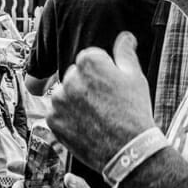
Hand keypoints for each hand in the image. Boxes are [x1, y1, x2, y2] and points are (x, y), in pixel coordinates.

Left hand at [48, 32, 154, 170]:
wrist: (128, 151)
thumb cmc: (134, 112)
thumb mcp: (135, 77)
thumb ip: (125, 53)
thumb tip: (125, 37)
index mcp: (89, 60)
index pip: (88, 60)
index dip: (101, 75)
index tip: (110, 90)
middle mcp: (69, 76)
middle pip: (74, 76)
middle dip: (86, 87)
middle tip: (105, 105)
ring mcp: (58, 99)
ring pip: (64, 95)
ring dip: (75, 103)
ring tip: (96, 117)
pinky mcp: (52, 119)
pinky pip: (57, 114)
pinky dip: (67, 119)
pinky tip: (85, 126)